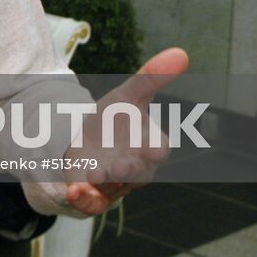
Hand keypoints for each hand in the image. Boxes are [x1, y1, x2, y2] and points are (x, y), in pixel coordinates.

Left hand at [64, 47, 188, 215]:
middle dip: (130, 169)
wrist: (84, 142)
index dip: (155, 148)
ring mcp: (113, 183)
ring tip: (94, 175)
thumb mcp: (128, 95)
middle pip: (137, 172)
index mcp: (147, 143)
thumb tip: (182, 52)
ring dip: (104, 183)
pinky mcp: (92, 194)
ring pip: (113, 189)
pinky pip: (91, 203)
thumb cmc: (115, 121)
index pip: (157, 147)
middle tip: (120, 165)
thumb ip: (151, 77)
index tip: (154, 147)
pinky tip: (74, 191)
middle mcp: (134, 167)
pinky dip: (84, 200)